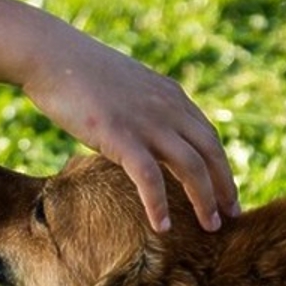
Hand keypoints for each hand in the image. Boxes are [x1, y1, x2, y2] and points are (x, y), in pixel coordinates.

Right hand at [21, 37, 238, 231]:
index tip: (226, 192)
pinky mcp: (121, 136)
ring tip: (211, 228)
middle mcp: (167, 108)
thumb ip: (144, 110)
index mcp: (171, 97)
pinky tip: (163, 227)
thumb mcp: (126, 89)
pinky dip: (159, 205)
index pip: (208, 136)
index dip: (221, 166)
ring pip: (191, 167)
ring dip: (204, 200)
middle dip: (224, 186)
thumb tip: (144, 135)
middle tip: (232, 215)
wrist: (52, 57)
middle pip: (211, 152)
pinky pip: (150, 178)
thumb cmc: (80, 75)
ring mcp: (147, 122)